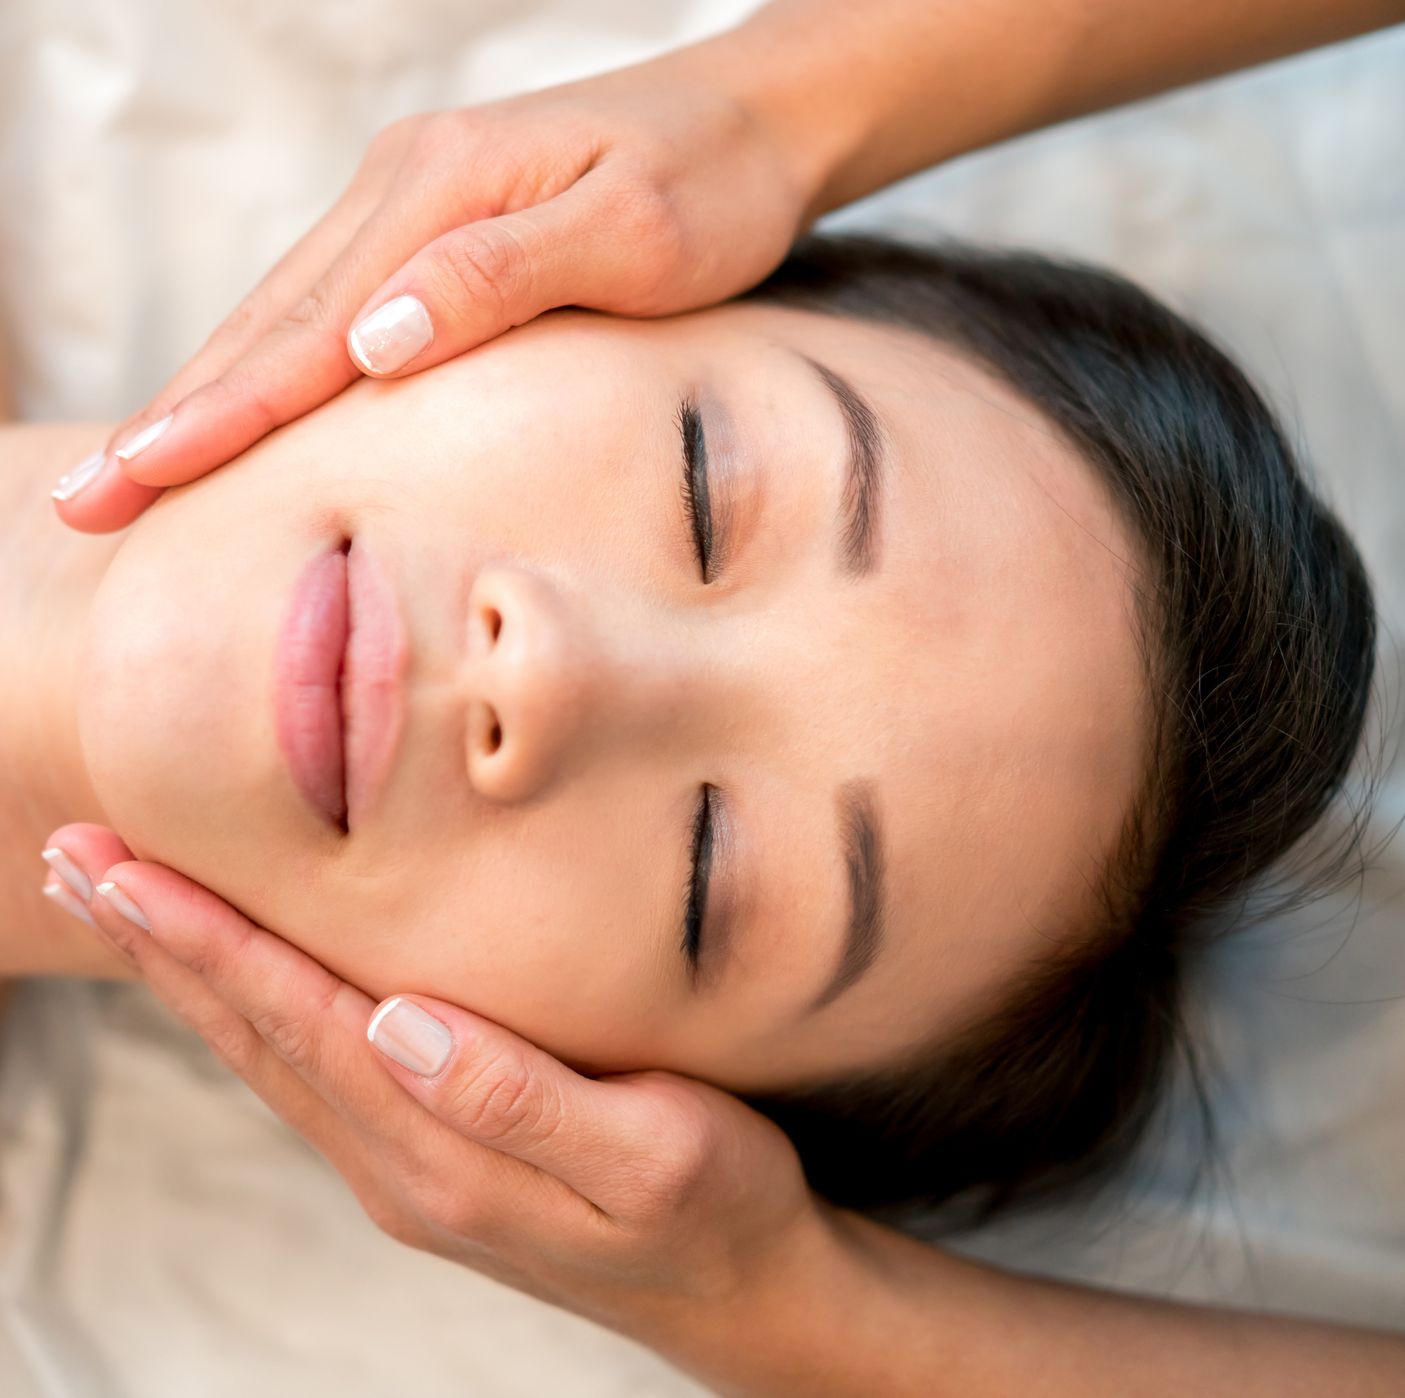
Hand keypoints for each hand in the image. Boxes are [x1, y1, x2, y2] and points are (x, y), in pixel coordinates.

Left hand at [41, 823, 830, 1350]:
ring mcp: (407, 1169)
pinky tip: (233, 980)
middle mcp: (399, 1164)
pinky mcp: (430, 1161)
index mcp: (441, 1153)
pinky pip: (310, 1073)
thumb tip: (400, 1021)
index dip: (209, 942)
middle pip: (254, 1035)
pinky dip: (249, 1010)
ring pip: (269, 1055)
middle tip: (73, 858)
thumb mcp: (654, 1153)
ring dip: (187, 975)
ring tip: (121, 903)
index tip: (125, 868)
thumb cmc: (719, 1207)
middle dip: (159, 945)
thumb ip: (522, 1098)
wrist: (744, 1292)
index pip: (299, 1023)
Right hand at [51, 39, 816, 533]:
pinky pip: (327, 300)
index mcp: (437, 192)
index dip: (217, 414)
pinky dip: (270, 361)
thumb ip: (500, 279)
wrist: (756, 119)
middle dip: (174, 415)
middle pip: (265, 318)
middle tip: (87, 498)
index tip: (135, 478)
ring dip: (206, 390)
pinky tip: (243, 403)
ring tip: (135, 464)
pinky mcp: (435, 223)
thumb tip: (374, 341)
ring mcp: (412, 200)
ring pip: (283, 309)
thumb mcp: (632, 232)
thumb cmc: (713, 185)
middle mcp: (403, 188)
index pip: (305, 329)